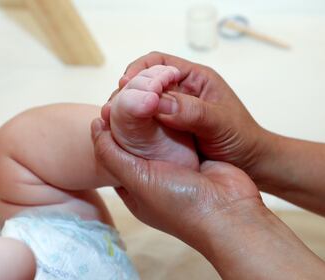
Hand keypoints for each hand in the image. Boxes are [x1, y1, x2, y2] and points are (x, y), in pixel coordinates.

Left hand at [91, 118, 324, 279]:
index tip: (107, 108)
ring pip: (155, 133)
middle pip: (134, 141)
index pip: (113, 154)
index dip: (108, 132)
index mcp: (134, 186)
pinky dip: (169, 116)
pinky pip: (176, 130)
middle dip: (129, 120)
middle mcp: (152, 174)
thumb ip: (111, 156)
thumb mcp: (137, 182)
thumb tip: (95, 127)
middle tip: (126, 95)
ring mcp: (173, 163)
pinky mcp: (192, 152)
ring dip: (149, 115)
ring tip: (143, 91)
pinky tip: (164, 98)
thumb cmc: (180, 204)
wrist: (229, 210)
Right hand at [104, 52, 270, 177]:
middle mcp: (180, 91)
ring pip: (142, 103)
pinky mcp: (167, 129)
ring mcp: (172, 110)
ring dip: (127, 110)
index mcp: (194, 79)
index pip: (158, 63)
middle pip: (144, 82)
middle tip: (113, 109)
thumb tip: (157, 102)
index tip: (124, 84)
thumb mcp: (219, 123)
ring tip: (112, 123)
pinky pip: (145, 122)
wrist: (250, 164)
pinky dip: (133, 126)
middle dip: (127, 92)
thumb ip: (191, 111)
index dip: (138, 70)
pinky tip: (123, 135)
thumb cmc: (241, 138)